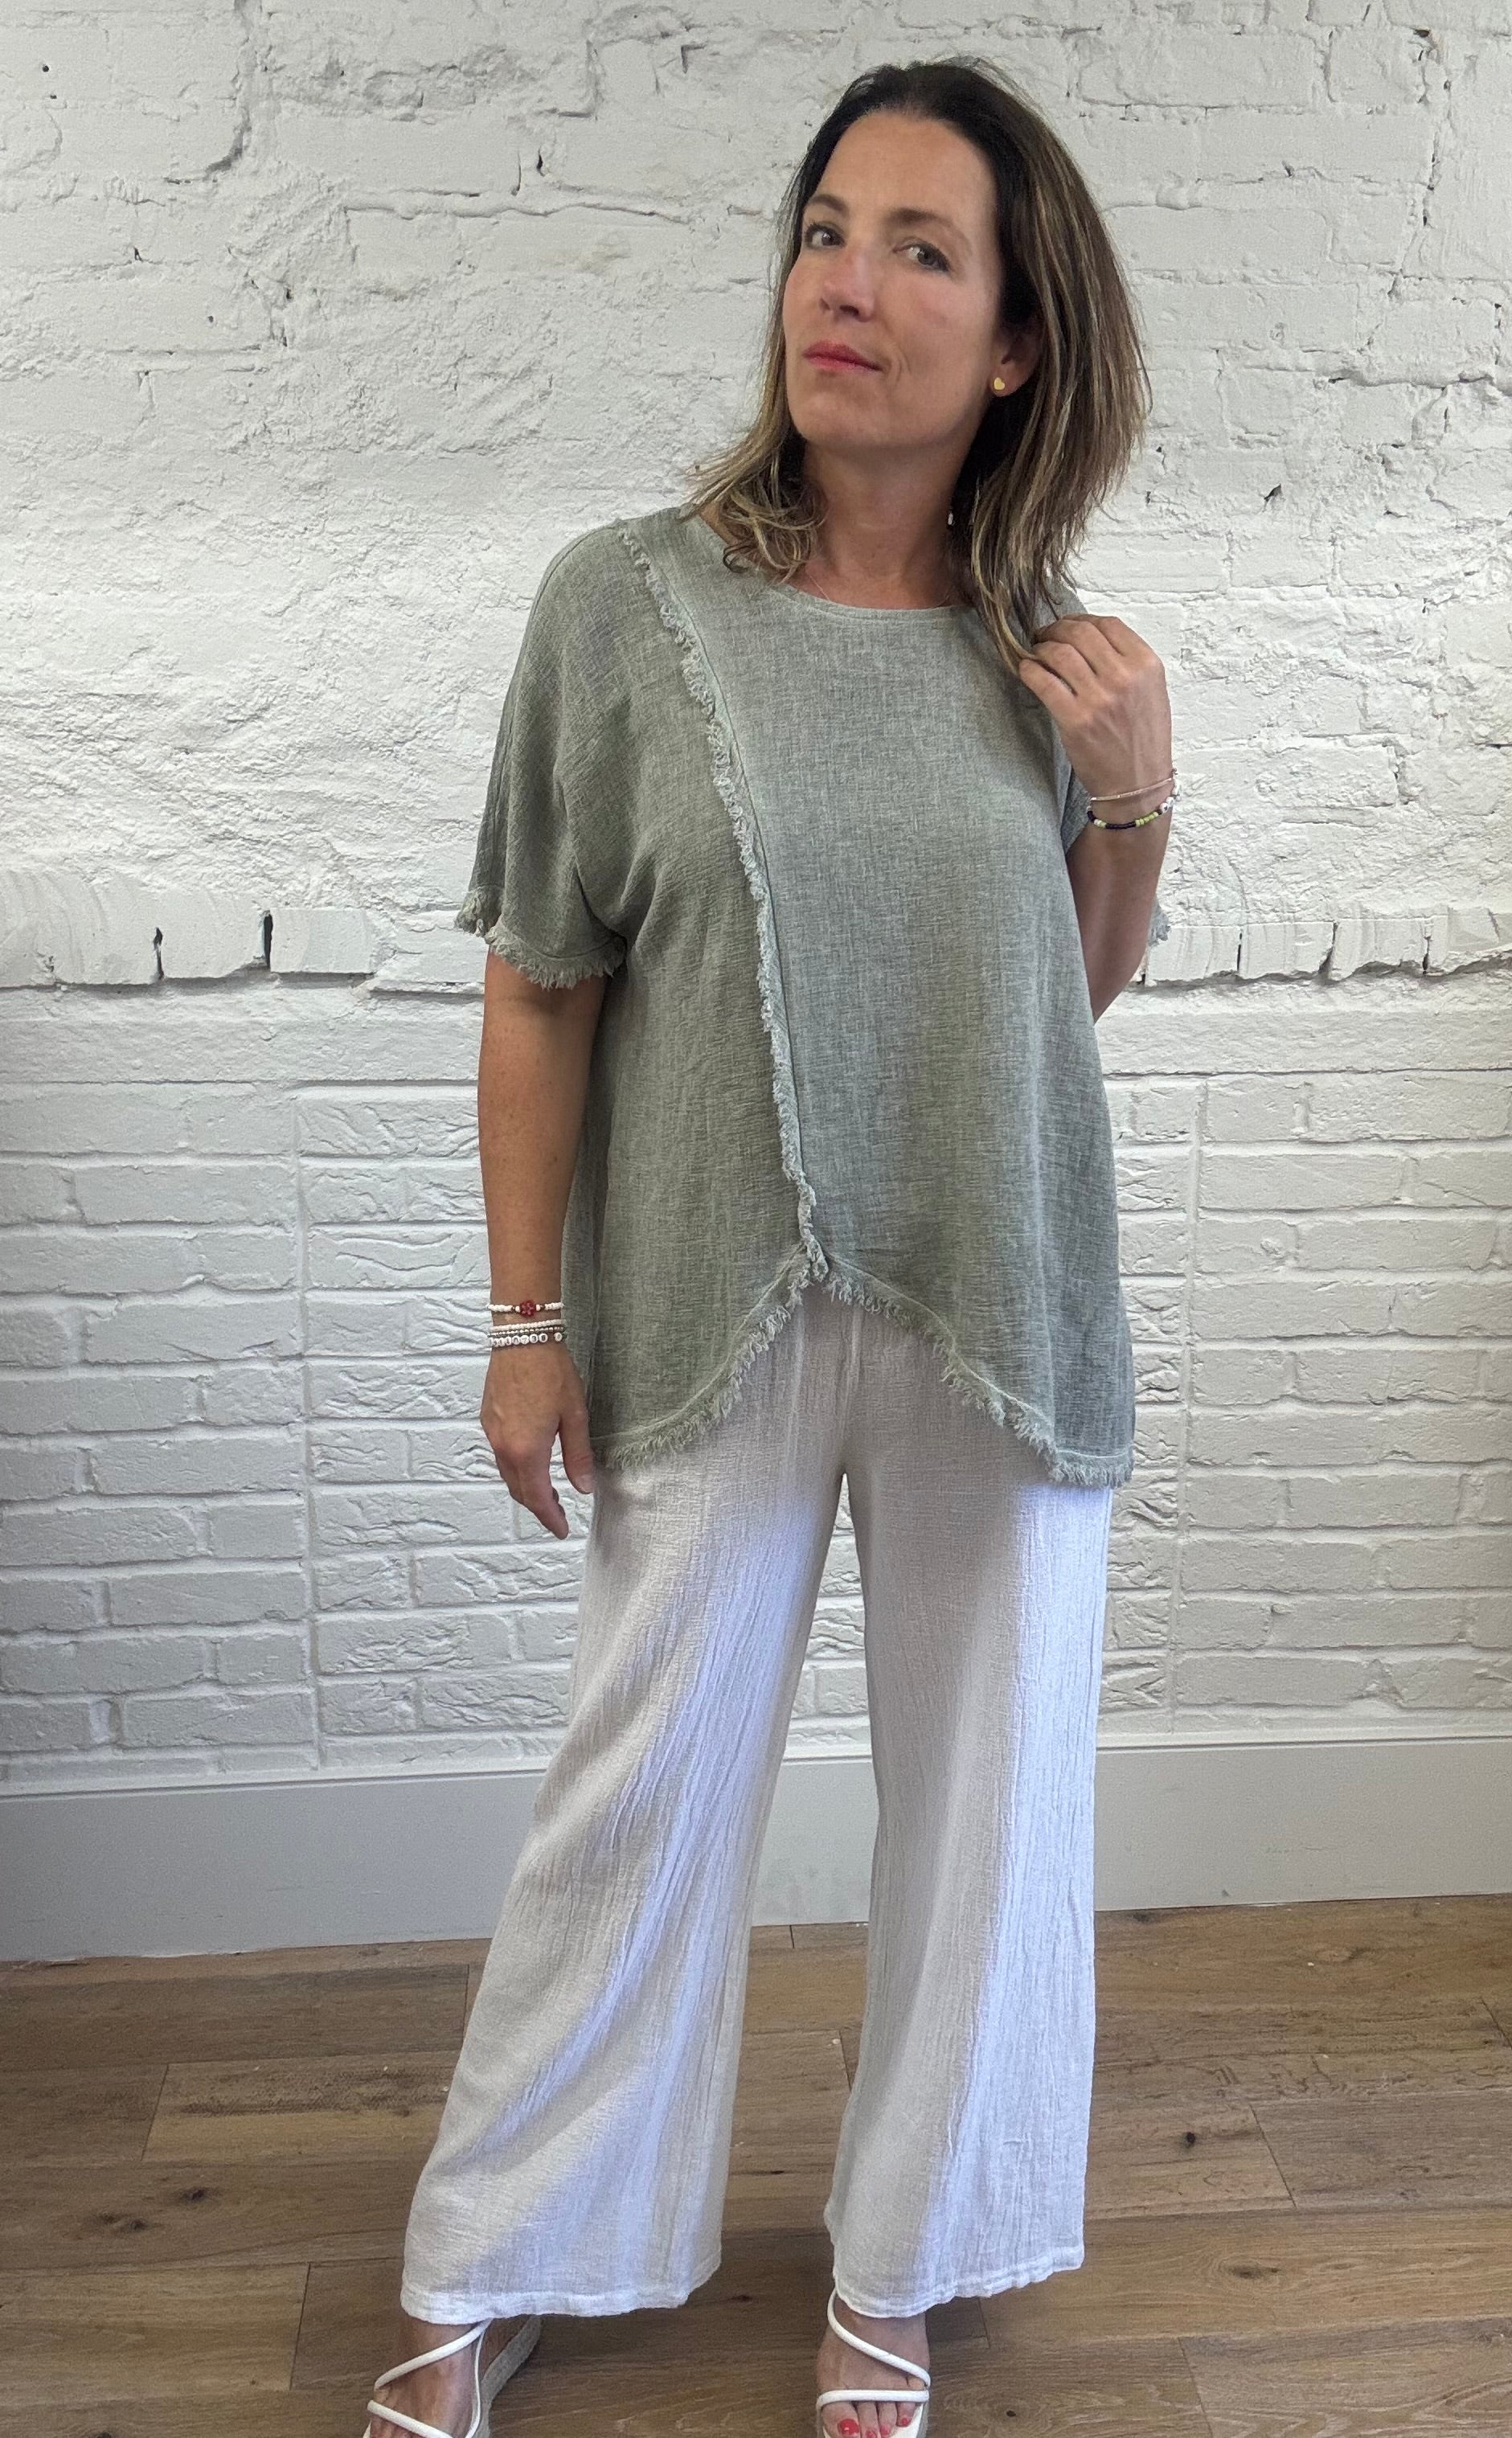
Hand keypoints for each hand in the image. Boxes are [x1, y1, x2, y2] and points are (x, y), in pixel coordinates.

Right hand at [481, 1345, 597, 1538]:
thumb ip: (577, 1455)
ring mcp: (492, 1432)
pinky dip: (515, 1467)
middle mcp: (504, 1446)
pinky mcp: (488, 1419)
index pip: (536, 1498)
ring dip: (525, 1488)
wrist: (522, 1336)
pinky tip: (530, 1462)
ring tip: (547, 1492)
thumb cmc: (551, 1371)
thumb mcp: (575, 1416)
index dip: (549, 1518)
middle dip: (537, 1507)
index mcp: (527, 1450)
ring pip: (507, 1473)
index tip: (561, 1530)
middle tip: (557, 1515)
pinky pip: (500, 1454)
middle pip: (518, 1490)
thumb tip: (583, 1487)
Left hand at [1017, 613, 1170, 807]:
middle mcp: (1124, 677)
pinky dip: (1029, 670)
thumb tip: (1091, 637)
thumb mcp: (1152, 691)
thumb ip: (1128, 662)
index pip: (1107, 623)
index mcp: (1146, 665)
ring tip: (1036, 652)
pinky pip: (1043, 681)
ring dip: (1041, 647)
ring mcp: (1098, 699)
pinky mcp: (1075, 720)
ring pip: (1059, 652)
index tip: (1068, 625)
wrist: (1137, 784)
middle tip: (1044, 635)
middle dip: (1056, 628)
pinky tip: (1027, 670)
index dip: (1081, 619)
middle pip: (1080, 632)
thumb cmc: (1144, 739)